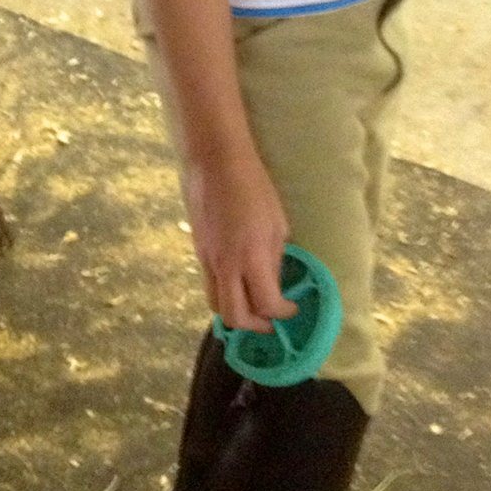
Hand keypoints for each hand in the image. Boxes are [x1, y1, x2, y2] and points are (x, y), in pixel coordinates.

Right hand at [183, 149, 296, 334]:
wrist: (216, 163)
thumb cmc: (254, 187)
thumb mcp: (277, 223)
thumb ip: (274, 259)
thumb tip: (274, 282)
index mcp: (251, 257)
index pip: (266, 304)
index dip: (282, 313)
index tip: (292, 308)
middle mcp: (226, 266)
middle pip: (234, 317)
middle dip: (255, 326)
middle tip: (270, 320)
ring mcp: (207, 260)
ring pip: (216, 305)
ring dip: (236, 313)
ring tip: (253, 306)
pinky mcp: (198, 252)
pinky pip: (210, 285)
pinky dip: (225, 293)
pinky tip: (238, 282)